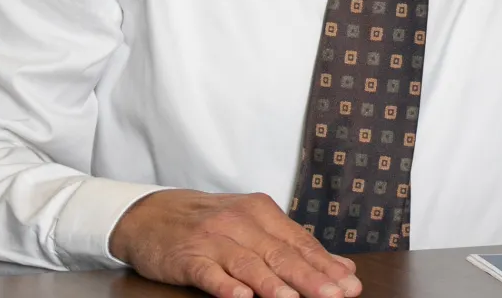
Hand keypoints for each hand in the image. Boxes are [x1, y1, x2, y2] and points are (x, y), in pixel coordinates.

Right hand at [109, 189, 360, 297]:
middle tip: (334, 295)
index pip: (300, 242)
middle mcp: (241, 222)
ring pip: (248, 263)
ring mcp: (213, 239)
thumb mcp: (253, 226)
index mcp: (262, 212)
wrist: (152, 213)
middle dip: (310, 277)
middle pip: (280, 253)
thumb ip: (294, 245)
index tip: (350, 284)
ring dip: (272, 284)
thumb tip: (342, 267)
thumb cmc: (211, 223)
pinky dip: (225, 285)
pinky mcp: (187, 256)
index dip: (326, 265)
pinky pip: (209, 273)